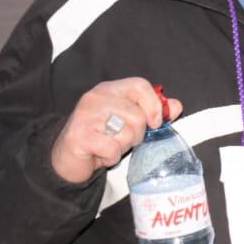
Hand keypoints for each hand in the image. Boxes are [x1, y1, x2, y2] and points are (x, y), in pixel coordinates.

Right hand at [49, 79, 183, 184]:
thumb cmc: (101, 137)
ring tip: (109, 145)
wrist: (68, 158)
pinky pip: (112, 149)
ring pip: (127, 133)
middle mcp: (96, 98)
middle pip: (137, 115)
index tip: (156, 122)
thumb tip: (175, 106)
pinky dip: (111, 157)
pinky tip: (100, 154)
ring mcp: (85, 116)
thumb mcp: (129, 122)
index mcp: (109, 89)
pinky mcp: (79, 136)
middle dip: (136, 134)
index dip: (154, 104)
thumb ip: (152, 112)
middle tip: (122, 139)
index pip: (139, 85)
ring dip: (123, 146)